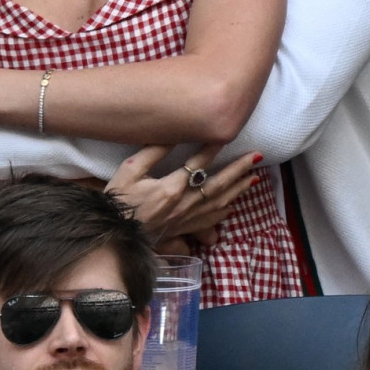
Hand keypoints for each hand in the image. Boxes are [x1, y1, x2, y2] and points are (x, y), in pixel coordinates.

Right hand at [105, 144, 260, 245]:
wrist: (112, 236)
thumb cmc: (118, 200)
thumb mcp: (129, 171)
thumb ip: (152, 152)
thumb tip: (173, 136)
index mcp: (171, 187)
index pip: (199, 163)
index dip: (214, 147)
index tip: (226, 133)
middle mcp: (184, 204)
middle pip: (218, 184)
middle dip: (239, 169)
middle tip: (257, 157)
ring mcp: (185, 220)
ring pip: (218, 204)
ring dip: (237, 190)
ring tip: (253, 178)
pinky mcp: (182, 231)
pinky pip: (209, 223)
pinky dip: (223, 214)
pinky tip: (232, 207)